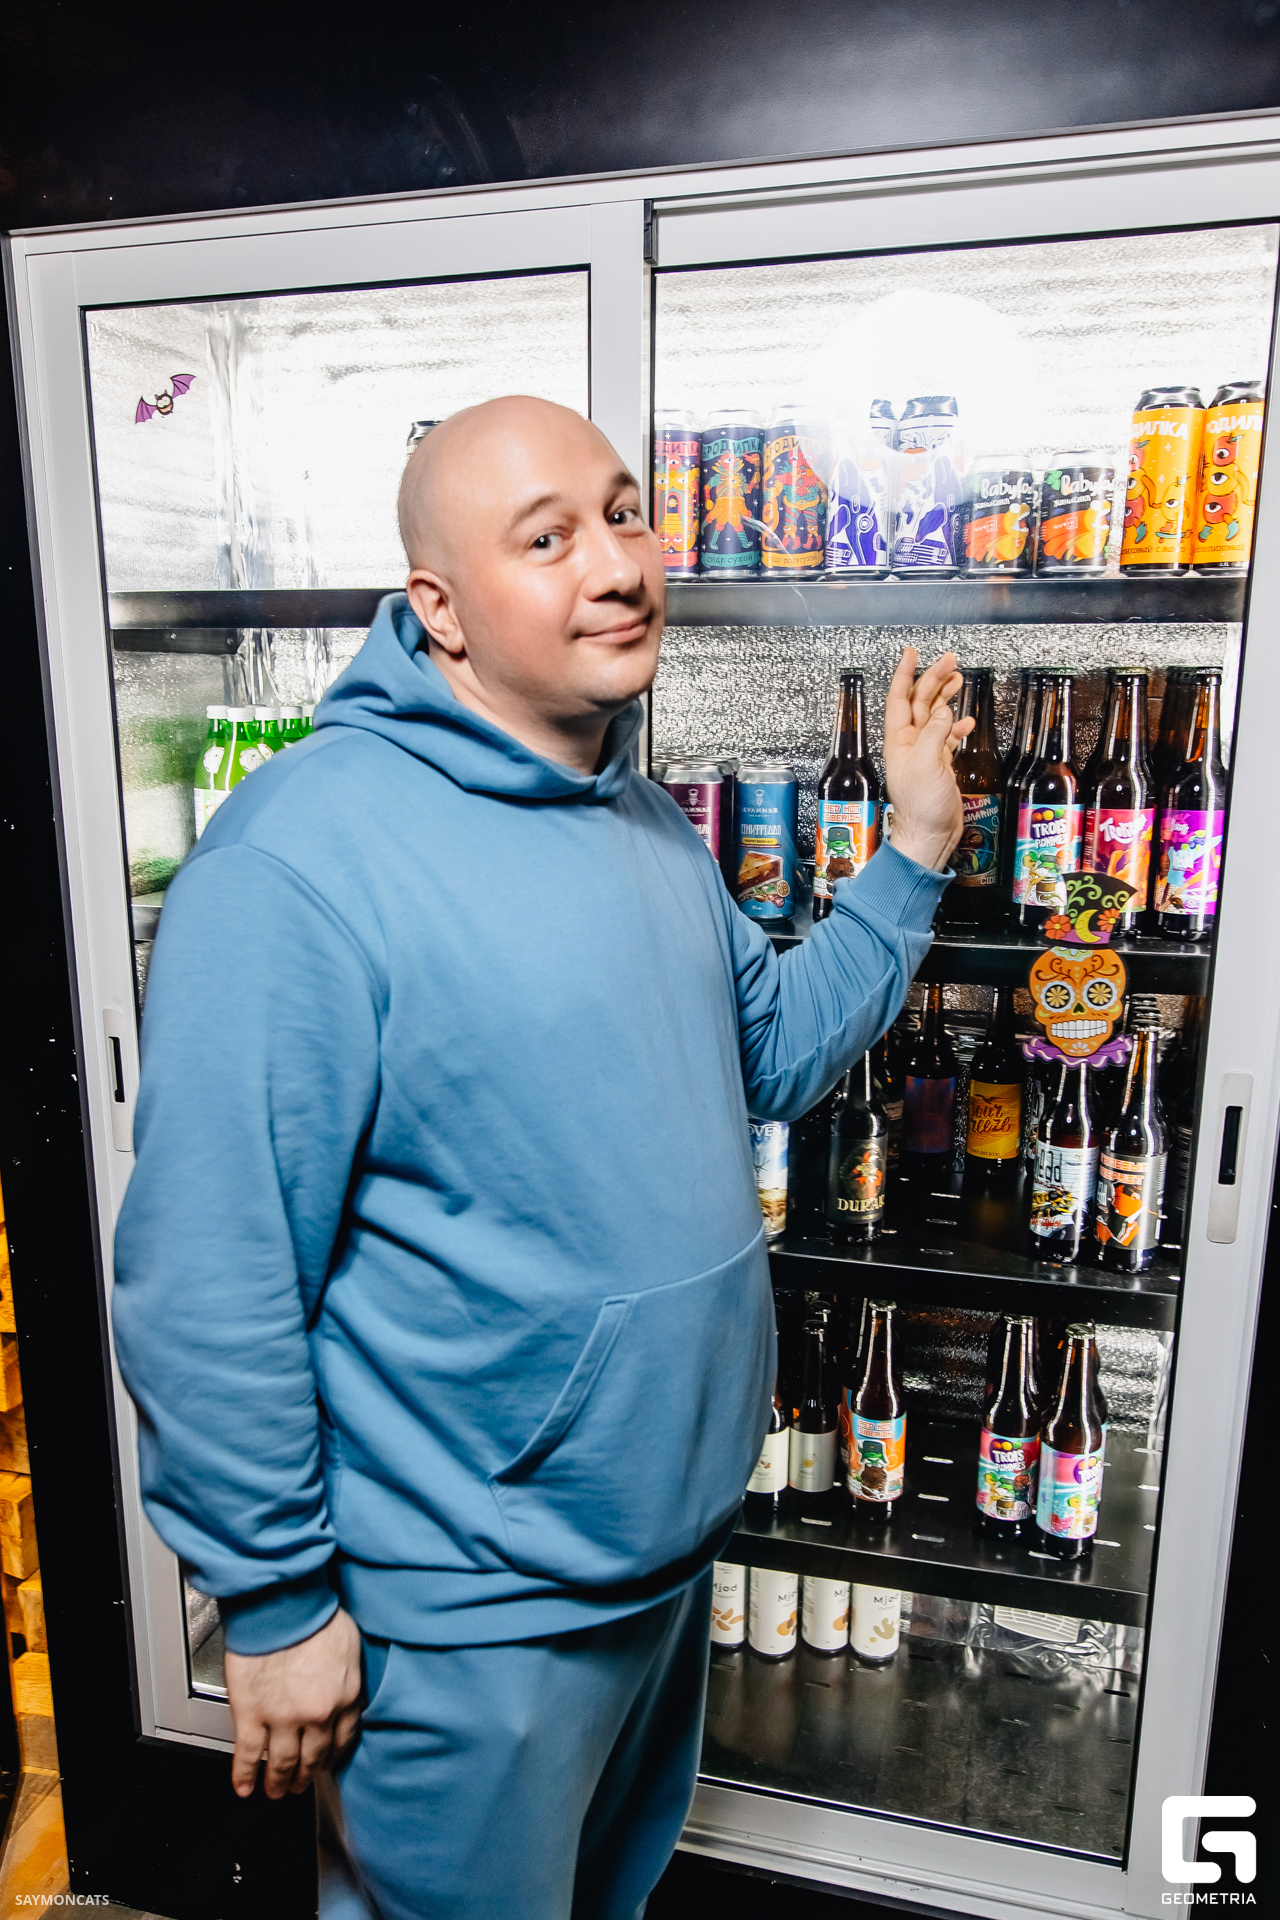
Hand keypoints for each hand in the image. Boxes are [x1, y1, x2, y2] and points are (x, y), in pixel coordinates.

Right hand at [225, 1605, 362, 1799]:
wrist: (282, 1604)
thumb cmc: (314, 1613)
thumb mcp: (350, 1644)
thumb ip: (347, 1674)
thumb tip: (343, 1685)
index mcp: (344, 1696)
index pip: (343, 1738)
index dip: (333, 1755)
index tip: (328, 1763)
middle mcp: (317, 1714)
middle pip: (314, 1756)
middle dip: (307, 1775)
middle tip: (300, 1785)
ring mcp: (283, 1718)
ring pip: (282, 1762)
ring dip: (278, 1781)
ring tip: (276, 1791)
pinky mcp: (252, 1715)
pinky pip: (249, 1754)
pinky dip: (245, 1775)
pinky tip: (244, 1787)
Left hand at [883, 647, 972, 872]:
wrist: (930, 836)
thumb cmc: (922, 808)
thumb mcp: (927, 766)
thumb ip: (935, 735)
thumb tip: (944, 710)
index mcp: (900, 741)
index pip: (901, 698)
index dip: (906, 674)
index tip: (911, 653)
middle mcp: (910, 744)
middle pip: (920, 702)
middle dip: (933, 678)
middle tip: (950, 661)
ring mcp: (925, 754)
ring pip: (934, 715)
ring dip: (945, 696)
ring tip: (957, 678)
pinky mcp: (939, 765)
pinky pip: (946, 736)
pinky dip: (956, 725)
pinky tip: (966, 720)